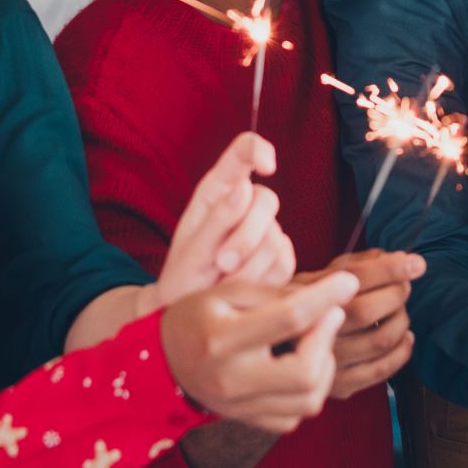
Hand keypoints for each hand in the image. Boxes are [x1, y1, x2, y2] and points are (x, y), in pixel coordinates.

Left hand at [150, 134, 294, 311]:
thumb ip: (217, 220)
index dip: (260, 151)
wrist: (190, 316)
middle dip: (247, 236)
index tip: (269, 167)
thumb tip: (245, 187)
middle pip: (267, 200)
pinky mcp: (281, 257)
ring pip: (275, 237)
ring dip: (248, 265)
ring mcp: (266, 230)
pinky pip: (284, 262)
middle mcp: (244, 204)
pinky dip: (261, 279)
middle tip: (221, 264)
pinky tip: (240, 287)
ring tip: (222, 280)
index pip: (244, 151)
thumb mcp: (191, 251)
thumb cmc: (182, 280)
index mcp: (217, 190)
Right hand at [161, 273, 357, 433]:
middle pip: (305, 373)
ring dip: (324, 367)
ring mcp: (240, 407)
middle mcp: (232, 379)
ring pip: (309, 400)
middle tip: (328, 317)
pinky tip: (301, 365)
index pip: (288, 319)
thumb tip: (328, 299)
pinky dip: (309, 391)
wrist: (162, 362)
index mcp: (222, 337)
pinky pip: (295, 415)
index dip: (325, 298)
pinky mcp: (248, 421)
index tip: (347, 283)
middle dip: (327, 341)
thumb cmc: (198, 316)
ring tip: (315, 341)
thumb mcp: (227, 291)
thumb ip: (275, 294)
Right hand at [314, 250, 422, 398]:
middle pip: (369, 310)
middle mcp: (313, 329)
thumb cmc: (309, 304)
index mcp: (307, 294)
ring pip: (380, 340)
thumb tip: (401, 259)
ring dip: (401, 320)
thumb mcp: (324, 275)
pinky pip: (381, 370)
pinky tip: (405, 336)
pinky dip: (402, 351)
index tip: (416, 263)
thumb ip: (359, 264)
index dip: (391, 269)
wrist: (275, 344)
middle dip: (397, 293)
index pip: (356, 279)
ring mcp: (327, 360)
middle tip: (403, 287)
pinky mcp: (339, 385)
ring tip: (399, 310)